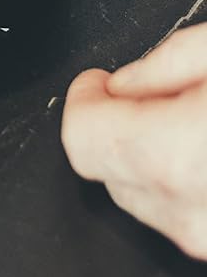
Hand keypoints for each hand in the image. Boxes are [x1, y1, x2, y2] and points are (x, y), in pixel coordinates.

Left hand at [62, 23, 206, 258]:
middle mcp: (192, 214)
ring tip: (200, 121)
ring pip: (142, 196)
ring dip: (154, 157)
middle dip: (121, 126)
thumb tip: (129, 82)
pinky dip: (186, 183)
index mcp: (179, 156)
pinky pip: (183, 215)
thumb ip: (170, 61)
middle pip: (106, 169)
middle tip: (164, 94)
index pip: (82, 137)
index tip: (97, 83)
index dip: (85, 100)